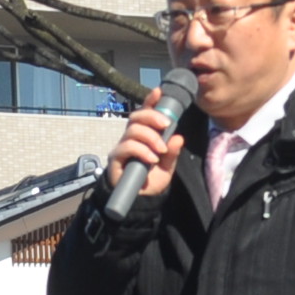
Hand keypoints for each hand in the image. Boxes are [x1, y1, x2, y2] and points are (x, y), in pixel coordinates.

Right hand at [103, 90, 184, 204]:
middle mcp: (130, 138)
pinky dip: (141, 150)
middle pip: (136, 117)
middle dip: (152, 117)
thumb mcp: (167, 166)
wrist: (139, 202)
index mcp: (143, 136)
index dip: (150, 101)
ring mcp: (122, 148)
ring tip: (160, 151)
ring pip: (132, 131)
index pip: (144, 114)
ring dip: (150, 138)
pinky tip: (151, 159)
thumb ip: (172, 152)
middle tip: (166, 125)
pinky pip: (126, 147)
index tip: (159, 92)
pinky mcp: (116, 159)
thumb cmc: (151, 181)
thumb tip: (178, 137)